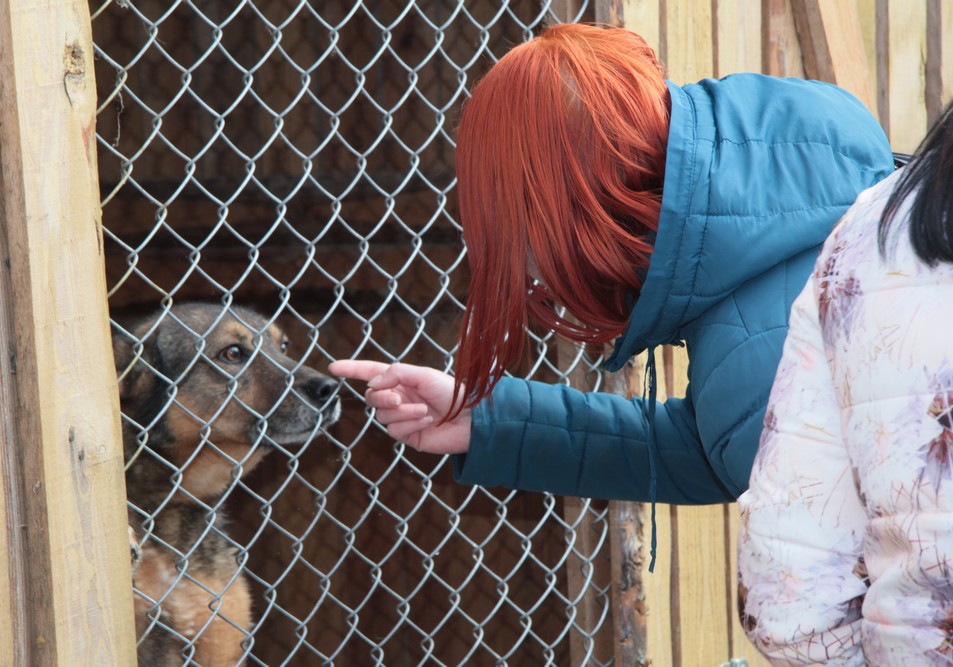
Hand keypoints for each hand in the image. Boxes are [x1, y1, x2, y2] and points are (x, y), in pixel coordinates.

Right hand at [328, 360, 470, 454]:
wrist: (471, 417)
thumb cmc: (452, 392)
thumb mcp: (422, 374)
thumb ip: (395, 374)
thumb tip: (372, 384)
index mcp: (401, 380)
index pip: (370, 373)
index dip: (351, 369)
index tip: (332, 367)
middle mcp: (398, 397)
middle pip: (371, 397)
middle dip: (381, 397)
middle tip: (398, 398)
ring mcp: (401, 417)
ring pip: (382, 416)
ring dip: (402, 412)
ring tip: (424, 411)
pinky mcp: (407, 435)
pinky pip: (395, 431)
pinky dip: (409, 424)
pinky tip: (427, 420)